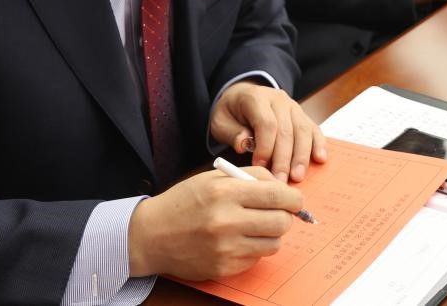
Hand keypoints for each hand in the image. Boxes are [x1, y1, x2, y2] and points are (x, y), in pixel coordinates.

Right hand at [127, 166, 301, 279]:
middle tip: (278, 213)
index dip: (293, 198)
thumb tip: (283, 188)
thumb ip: (250, 177)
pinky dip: (254, 249)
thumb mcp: (213, 177)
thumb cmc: (184, 202)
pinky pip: (256, 258)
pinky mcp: (223, 268)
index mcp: (225, 192)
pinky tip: (239, 240)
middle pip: (281, 222)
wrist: (151, 235)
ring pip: (274, 243)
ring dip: (271, 234)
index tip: (295, 200)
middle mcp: (226, 221)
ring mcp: (225, 248)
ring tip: (256, 226)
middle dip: (285, 217)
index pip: (277, 196)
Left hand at [210, 82, 326, 182]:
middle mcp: (278, 100)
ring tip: (298, 177)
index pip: (267, 123)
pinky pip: (313, 129)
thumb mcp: (221, 120)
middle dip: (284, 158)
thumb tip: (244, 145)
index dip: (265, 147)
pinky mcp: (302, 115)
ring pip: (303, 130)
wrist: (243, 95)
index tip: (260, 168)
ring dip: (302, 156)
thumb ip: (231, 132)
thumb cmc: (231, 113)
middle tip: (280, 181)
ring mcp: (293, 107)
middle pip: (287, 130)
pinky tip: (320, 159)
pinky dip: (319, 144)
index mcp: (256, 98)